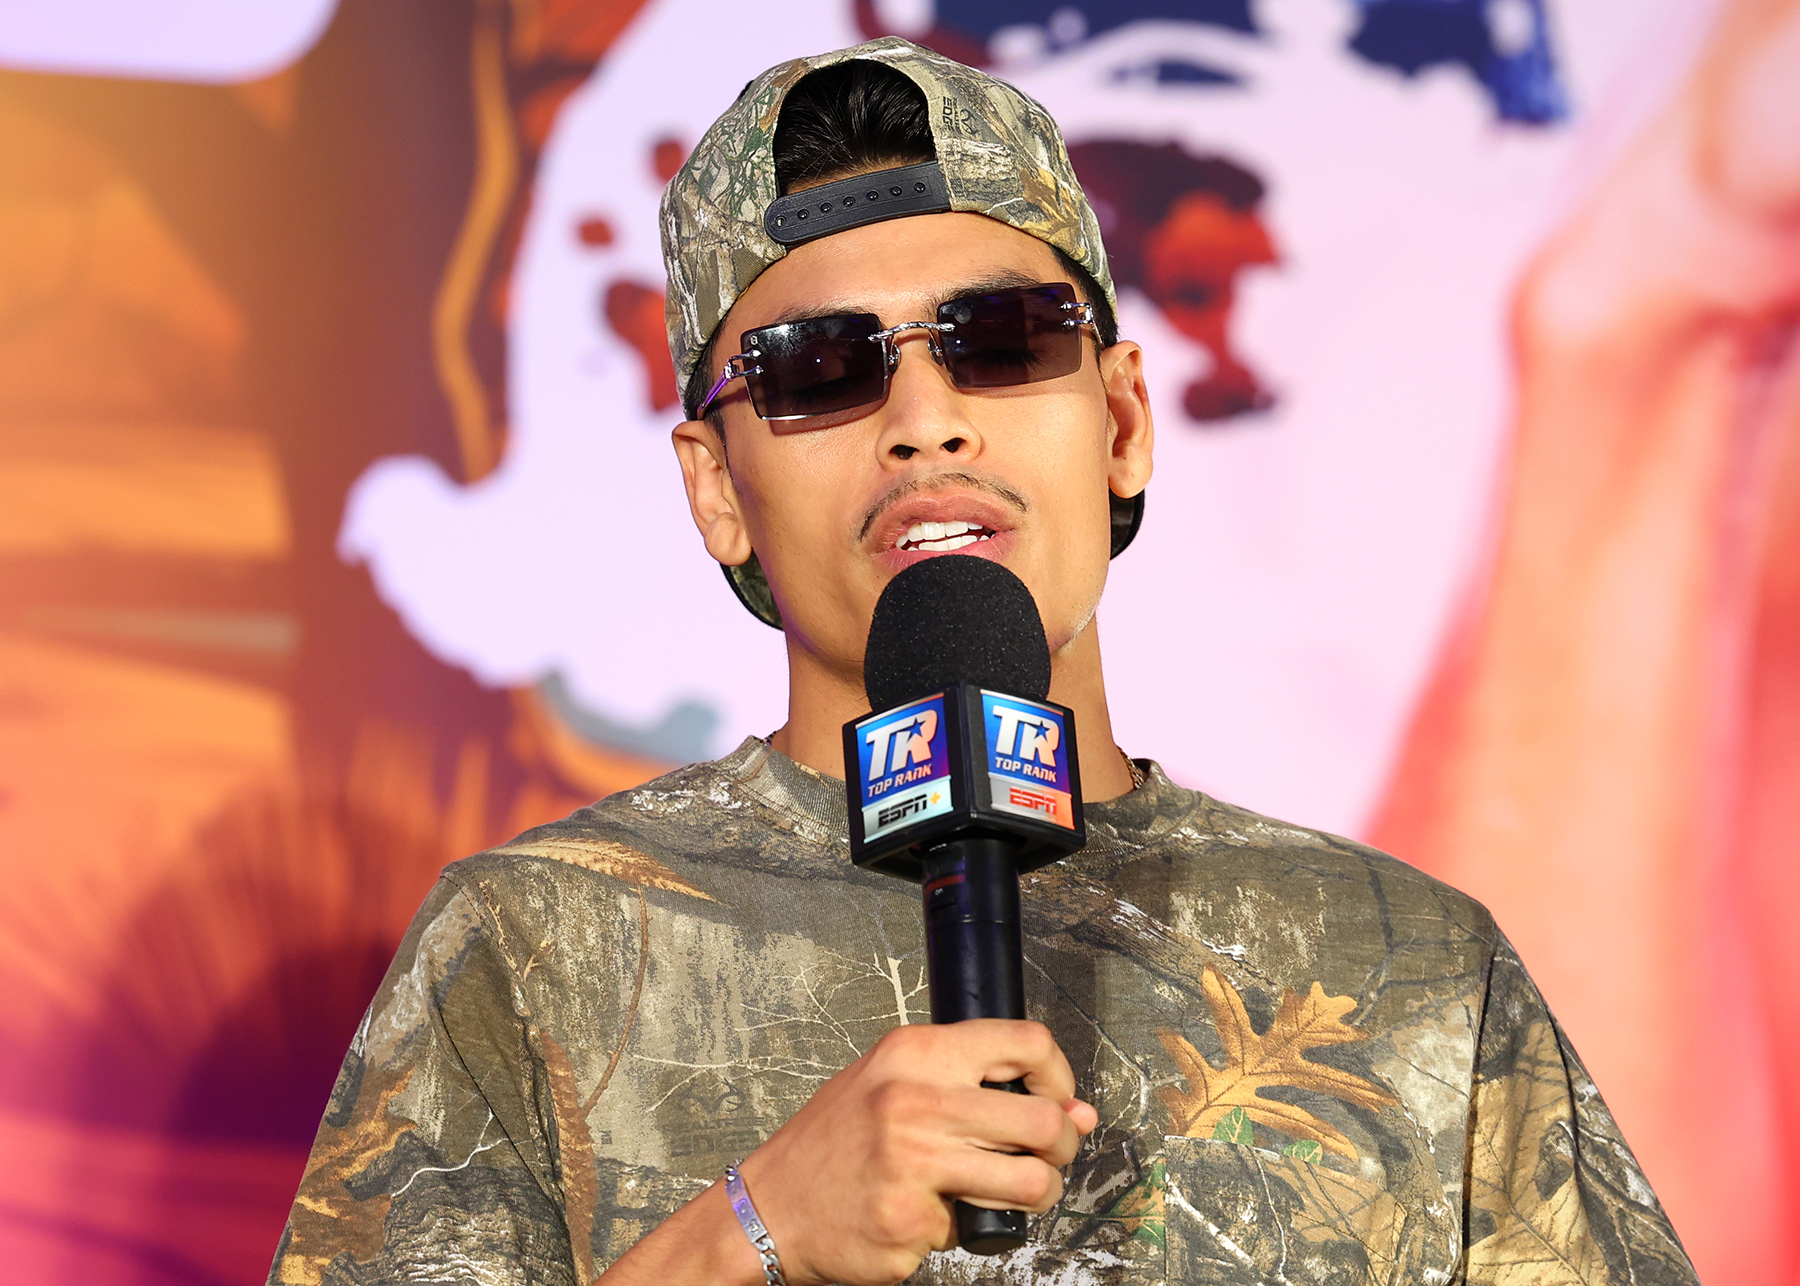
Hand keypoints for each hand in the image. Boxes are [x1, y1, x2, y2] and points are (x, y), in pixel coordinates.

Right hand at [737, 1019, 1097, 1285]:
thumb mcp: (896, 1085)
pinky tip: (926, 1215)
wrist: (768, 1207)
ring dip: (1035, 1196)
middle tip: (1044, 1159)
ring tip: (1008, 1195)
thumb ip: (978, 1088)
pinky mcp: (911, 1220)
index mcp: (915, 1053)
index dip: (1060, 1076)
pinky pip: (973, 1228)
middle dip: (1061, 1148)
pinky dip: (960, 1229)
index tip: (1058, 1101)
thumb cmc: (836, 1143)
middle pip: (1043, 1120)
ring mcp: (914, 1162)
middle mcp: (916, 1100)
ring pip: (1030, 1182)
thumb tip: (1078, 1111)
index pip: (1026, 1041)